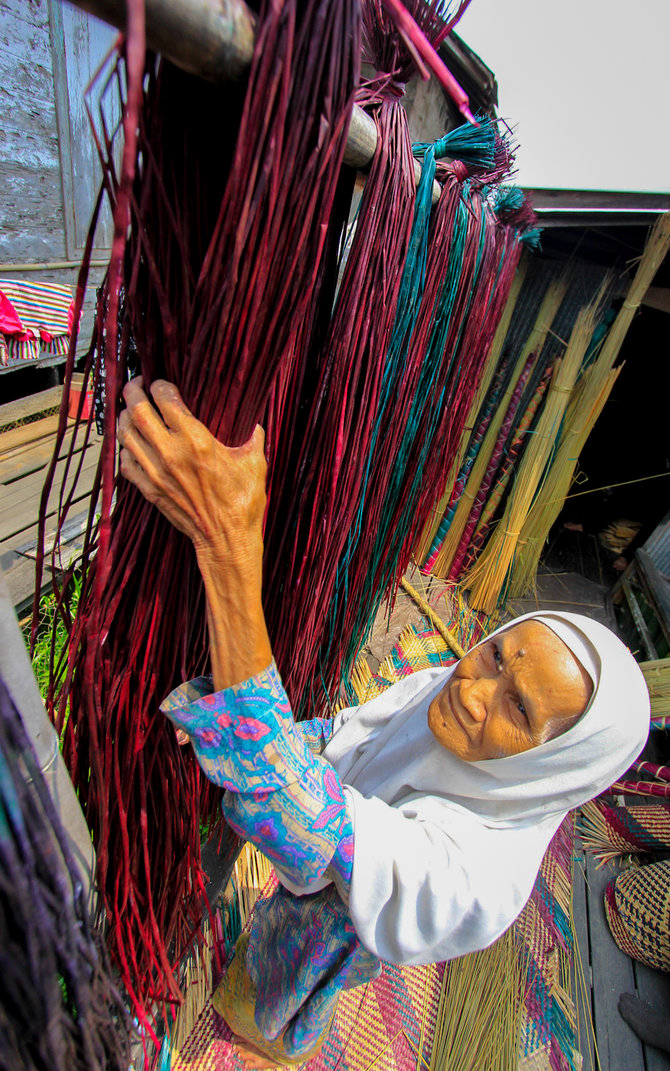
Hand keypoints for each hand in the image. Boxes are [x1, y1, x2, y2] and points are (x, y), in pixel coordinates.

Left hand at [117, 379, 266, 569]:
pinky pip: (125, 461)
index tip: (163, 383)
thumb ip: (253, 438)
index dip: (160, 385)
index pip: (164, 398)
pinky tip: (133, 444)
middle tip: (137, 384)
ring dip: (125, 417)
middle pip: (137, 410)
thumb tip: (254, 424)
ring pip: (126, 433)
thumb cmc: (242, 502)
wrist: (225, 539)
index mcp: (195, 439)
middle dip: (133, 391)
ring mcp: (155, 471)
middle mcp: (170, 452)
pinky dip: (125, 448)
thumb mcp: (254, 463)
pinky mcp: (148, 489)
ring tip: (131, 410)